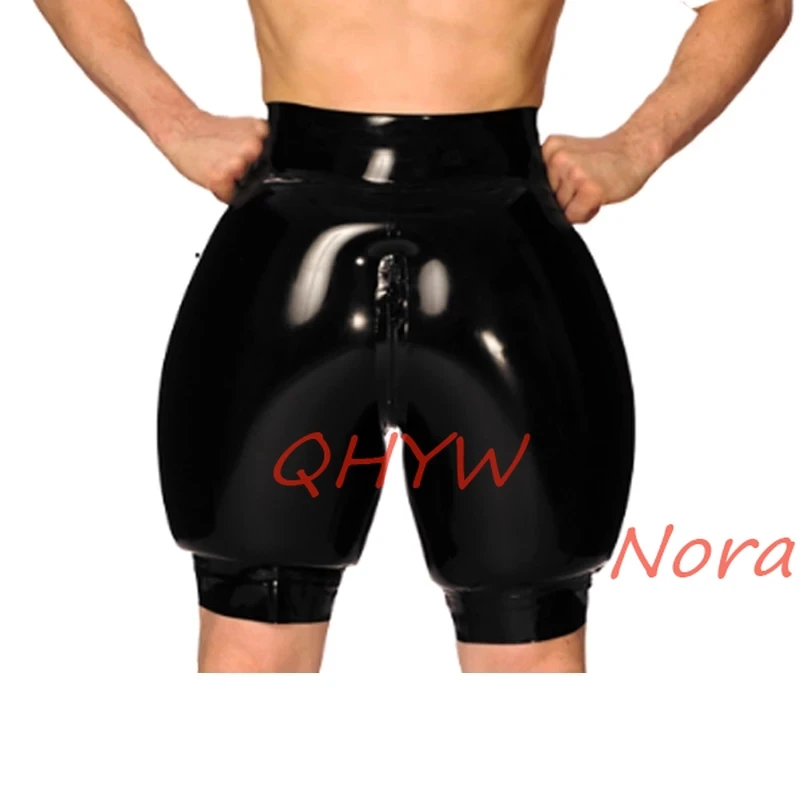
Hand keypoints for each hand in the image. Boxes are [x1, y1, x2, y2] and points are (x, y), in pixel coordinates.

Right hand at [157, 110, 268, 202]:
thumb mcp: (243, 131)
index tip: (243, 156)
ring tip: (218, 164)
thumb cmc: (209, 132)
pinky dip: (221, 192)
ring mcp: (238, 163)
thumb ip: (259, 145)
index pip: (270, 162)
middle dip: (246, 174)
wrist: (181, 128)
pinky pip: (230, 197)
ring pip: (245, 188)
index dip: (255, 164)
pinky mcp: (222, 178)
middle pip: (259, 177)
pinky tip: (212, 174)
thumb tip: (272, 169)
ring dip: (233, 183)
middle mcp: (253, 147)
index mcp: (261, 132)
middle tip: (227, 159)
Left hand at [541, 131, 658, 223]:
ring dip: (578, 207)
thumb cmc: (605, 158)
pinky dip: (586, 214)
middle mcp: (558, 159)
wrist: (636, 149)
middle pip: (548, 200)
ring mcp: (574, 172)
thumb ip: (551, 176)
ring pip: (561, 209)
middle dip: (567, 200)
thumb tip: (540, 209)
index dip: (557, 190)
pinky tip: (598, 198)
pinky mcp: (588, 188)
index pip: (538, 187)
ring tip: (595, 188)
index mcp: (549, 148)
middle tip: (587, 184)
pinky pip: (574, 217)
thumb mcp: (569, 157)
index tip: (574, 181)